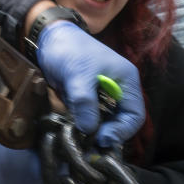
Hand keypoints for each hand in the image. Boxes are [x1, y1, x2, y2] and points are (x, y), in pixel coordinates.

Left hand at [35, 21, 144, 146]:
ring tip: (79, 136)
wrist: (48, 40)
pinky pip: (90, 117)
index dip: (121, 131)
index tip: (101, 139)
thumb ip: (85, 102)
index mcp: (126, 80)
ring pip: (104, 122)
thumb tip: (90, 130)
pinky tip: (73, 126)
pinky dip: (83, 124)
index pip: (134, 115)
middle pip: (120, 121)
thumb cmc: (69, 50)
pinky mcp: (88, 98)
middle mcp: (119, 89)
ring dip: (93, 130)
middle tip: (88, 143)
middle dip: (106, 133)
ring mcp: (103, 94)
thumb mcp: (78, 75)